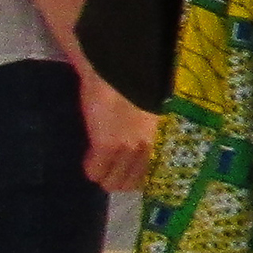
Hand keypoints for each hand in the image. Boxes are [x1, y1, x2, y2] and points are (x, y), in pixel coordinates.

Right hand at [78, 68, 157, 191]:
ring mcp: (129, 149)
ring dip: (105, 176)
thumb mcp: (152, 115)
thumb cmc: (137, 86)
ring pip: (113, 182)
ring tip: (99, 164)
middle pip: (132, 184)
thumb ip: (150, 135)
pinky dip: (91, 168)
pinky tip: (90, 159)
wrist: (119, 69)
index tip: (129, 171)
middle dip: (119, 178)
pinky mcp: (107, 145)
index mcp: (163, 141)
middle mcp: (150, 149)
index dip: (137, 175)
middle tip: (110, 168)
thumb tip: (142, 149)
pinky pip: (95, 170)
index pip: (153, 177)